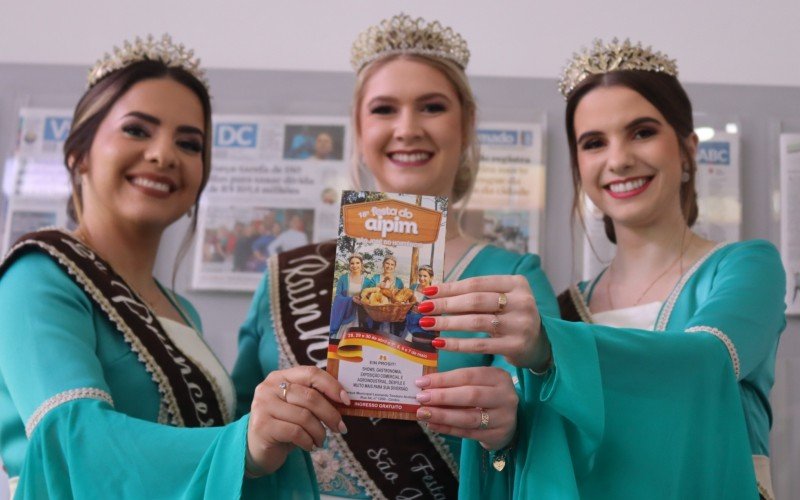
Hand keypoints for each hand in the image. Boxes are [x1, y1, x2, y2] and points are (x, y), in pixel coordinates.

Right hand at [246, 365, 350, 475]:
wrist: (256, 448)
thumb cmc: (283, 424)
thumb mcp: (298, 407)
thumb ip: (315, 399)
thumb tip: (345, 400)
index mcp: (280, 376)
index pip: (311, 373)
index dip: (332, 385)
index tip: (346, 400)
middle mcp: (269, 387)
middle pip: (310, 397)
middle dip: (330, 414)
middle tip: (341, 428)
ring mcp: (263, 405)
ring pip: (304, 416)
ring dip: (319, 432)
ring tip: (321, 440)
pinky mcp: (262, 425)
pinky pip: (295, 432)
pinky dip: (308, 441)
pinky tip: (309, 446)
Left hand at [414, 367, 517, 449]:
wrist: (508, 422)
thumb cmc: (487, 397)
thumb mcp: (479, 384)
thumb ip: (457, 383)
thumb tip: (425, 385)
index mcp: (498, 376)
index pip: (468, 375)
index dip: (443, 379)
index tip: (422, 382)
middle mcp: (505, 395)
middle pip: (471, 395)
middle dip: (443, 397)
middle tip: (421, 398)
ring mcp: (503, 417)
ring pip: (469, 417)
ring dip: (443, 416)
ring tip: (423, 413)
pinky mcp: (497, 435)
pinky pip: (468, 433)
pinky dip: (448, 429)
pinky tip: (433, 425)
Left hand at [418, 276, 549, 369]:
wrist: (538, 344)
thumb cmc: (510, 317)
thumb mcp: (501, 299)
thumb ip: (476, 294)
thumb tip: (435, 293)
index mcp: (517, 283)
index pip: (477, 283)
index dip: (450, 287)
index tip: (428, 291)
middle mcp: (522, 302)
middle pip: (475, 301)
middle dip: (445, 304)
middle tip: (423, 308)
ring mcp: (520, 324)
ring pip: (476, 322)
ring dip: (447, 323)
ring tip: (427, 324)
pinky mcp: (516, 346)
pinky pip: (480, 344)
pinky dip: (457, 344)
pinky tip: (440, 342)